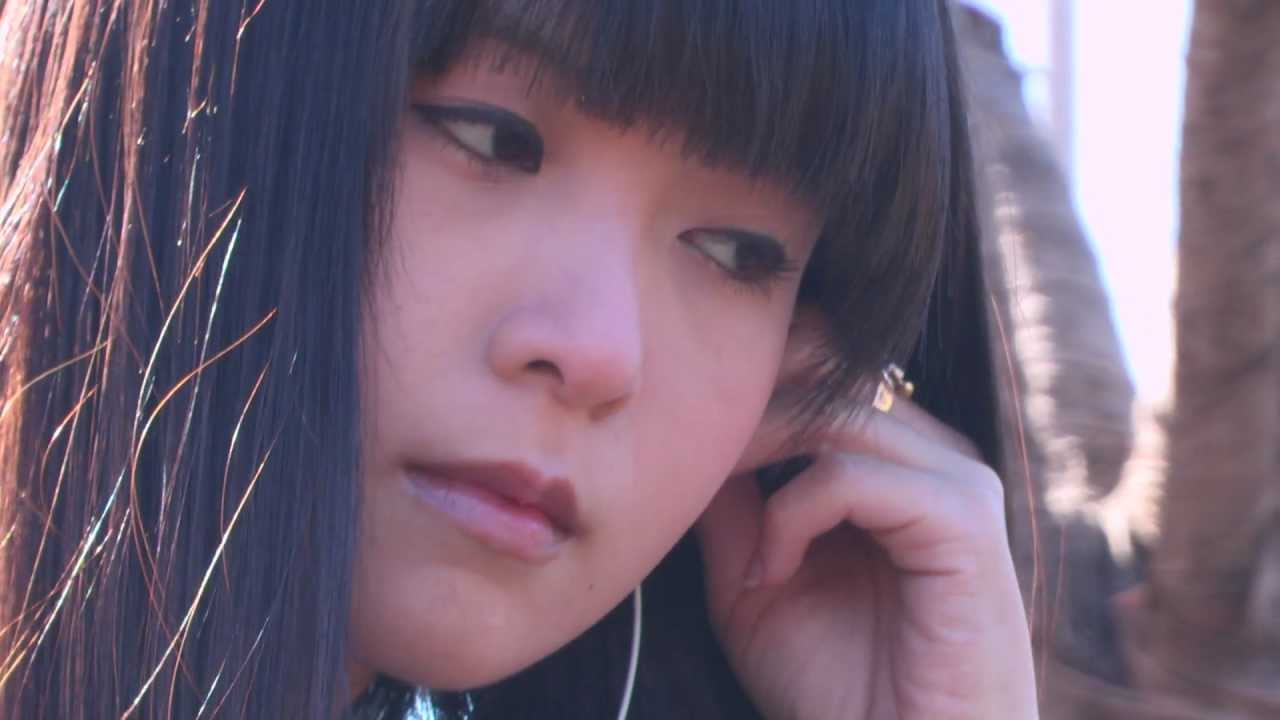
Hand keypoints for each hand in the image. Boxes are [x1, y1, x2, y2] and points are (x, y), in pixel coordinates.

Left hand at [696, 321, 1037, 719]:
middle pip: (828, 368)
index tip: (682, 427)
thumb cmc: (834, 686)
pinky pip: (852, 475)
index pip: (824, 365)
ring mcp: (957, 482)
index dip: (751, 378)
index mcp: (894, 460)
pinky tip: (770, 573)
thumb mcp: (753, 579)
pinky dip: (792, 515)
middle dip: (746, 403)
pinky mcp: (965, 521)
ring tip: (722, 512)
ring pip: (836, 410)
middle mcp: (933, 455)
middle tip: (687, 454)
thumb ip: (732, 505)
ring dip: (758, 453)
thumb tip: (690, 433)